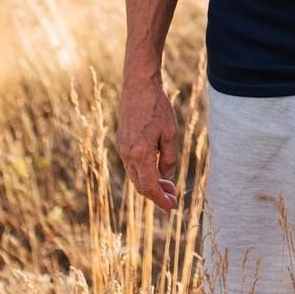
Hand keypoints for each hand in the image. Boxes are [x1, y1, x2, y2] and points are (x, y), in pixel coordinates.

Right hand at [116, 74, 179, 209]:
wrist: (138, 86)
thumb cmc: (157, 108)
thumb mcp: (170, 134)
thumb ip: (169, 159)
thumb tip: (167, 178)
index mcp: (140, 154)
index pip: (150, 186)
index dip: (161, 200)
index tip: (172, 207)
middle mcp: (127, 154)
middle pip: (140, 184)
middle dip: (157, 194)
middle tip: (173, 197)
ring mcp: (122, 149)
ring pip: (135, 176)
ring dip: (150, 183)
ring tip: (168, 185)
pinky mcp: (121, 143)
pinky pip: (132, 165)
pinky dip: (144, 172)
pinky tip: (157, 169)